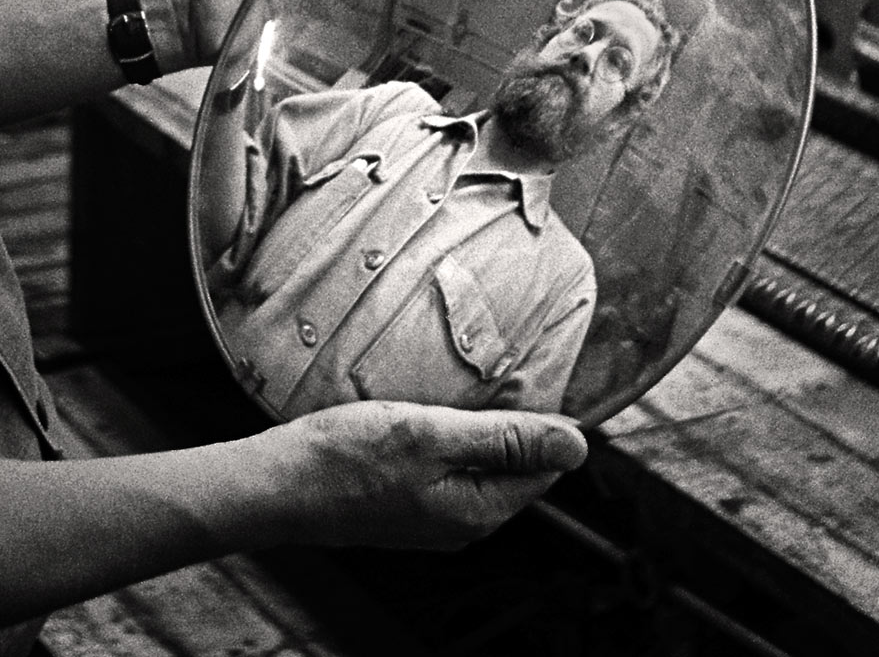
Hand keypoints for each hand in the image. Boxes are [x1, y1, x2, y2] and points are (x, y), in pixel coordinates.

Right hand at [244, 401, 587, 550]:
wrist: (276, 485)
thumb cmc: (345, 458)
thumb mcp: (432, 436)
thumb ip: (505, 441)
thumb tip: (576, 447)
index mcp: (478, 511)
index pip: (545, 468)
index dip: (544, 423)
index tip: (527, 382)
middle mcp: (463, 524)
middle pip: (516, 469)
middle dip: (512, 425)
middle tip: (488, 380)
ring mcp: (435, 518)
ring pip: (482, 466)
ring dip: (480, 429)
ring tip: (458, 393)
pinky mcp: (411, 505)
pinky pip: (453, 470)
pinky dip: (452, 440)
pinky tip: (431, 415)